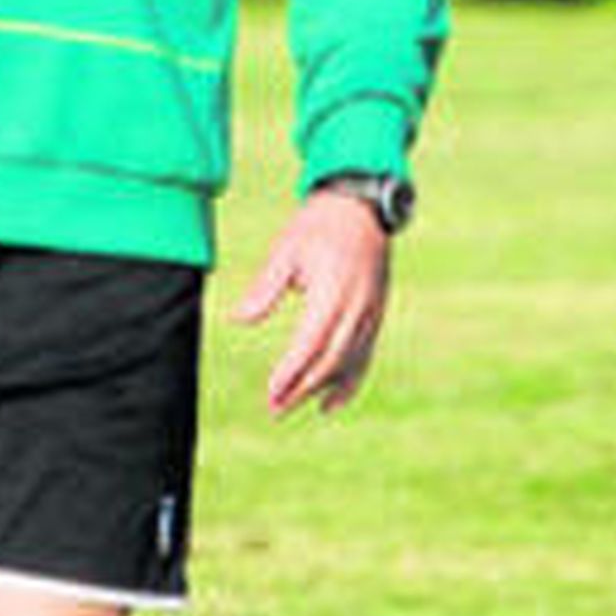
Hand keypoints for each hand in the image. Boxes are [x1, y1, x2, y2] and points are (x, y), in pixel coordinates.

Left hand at [232, 188, 391, 415]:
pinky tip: (330, 404)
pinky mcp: (377, 315)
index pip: (311, 343)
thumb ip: (264, 288)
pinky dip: (349, 383)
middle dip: (303, 388)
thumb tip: (238, 320)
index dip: (292, 371)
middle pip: (331, 360)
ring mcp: (371, 313)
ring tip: (292, 407)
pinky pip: (365, 357)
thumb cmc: (318, 225)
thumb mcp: (286, 250)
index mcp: (333, 291)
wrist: (362, 206)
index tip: (272, 392)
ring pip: (349, 363)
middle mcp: (357, 307)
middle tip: (275, 409)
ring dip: (322, 390)